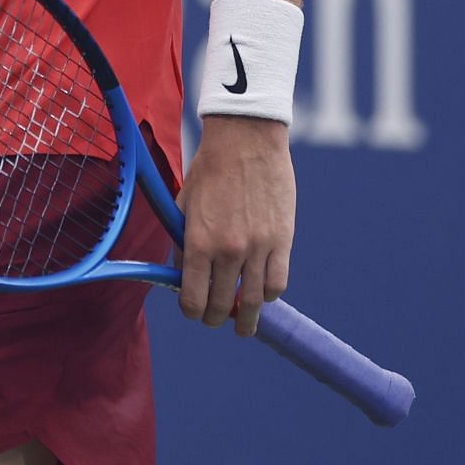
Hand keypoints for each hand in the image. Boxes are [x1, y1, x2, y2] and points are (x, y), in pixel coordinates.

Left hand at [177, 115, 294, 337]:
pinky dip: (270, 294)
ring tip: (244, 325)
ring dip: (247, 318)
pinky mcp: (283, 241)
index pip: (193, 299)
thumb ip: (183, 242)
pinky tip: (264, 295)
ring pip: (255, 301)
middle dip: (216, 318)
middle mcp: (229, 251)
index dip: (192, 312)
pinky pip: (279, 283)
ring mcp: (259, 248)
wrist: (245, 140)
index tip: (194, 313)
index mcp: (199, 242)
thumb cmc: (210, 170)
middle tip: (216, 320)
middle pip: (223, 305)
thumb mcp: (184, 205)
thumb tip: (181, 274)